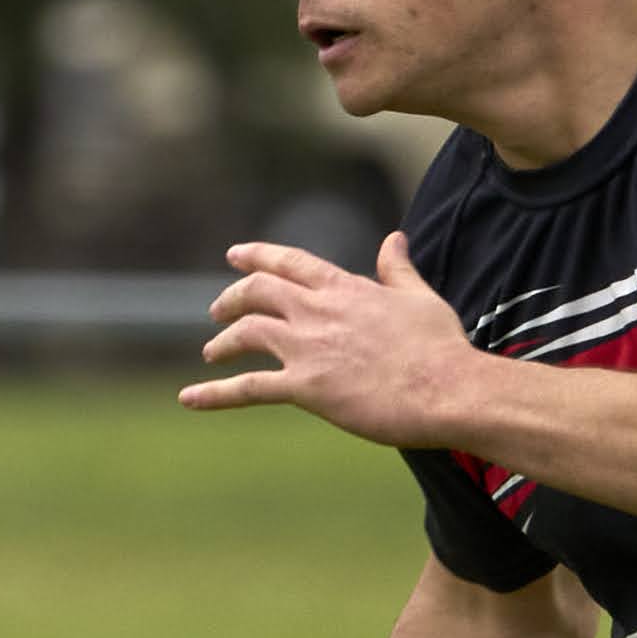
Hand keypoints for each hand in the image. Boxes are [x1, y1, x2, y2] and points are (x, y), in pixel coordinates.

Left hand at [179, 234, 481, 445]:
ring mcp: (308, 348)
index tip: (235, 255)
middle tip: (218, 312)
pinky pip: (248, 389)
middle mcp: (317, 311)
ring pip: (246, 334)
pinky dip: (214, 394)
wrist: (448, 389)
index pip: (290, 262)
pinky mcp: (306, 388)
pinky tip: (188, 399)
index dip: (258, 256)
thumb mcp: (419, 297)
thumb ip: (397, 269)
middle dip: (233, 298)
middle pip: (258, 292)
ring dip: (223, 342)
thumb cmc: (441, 348)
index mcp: (344, 288)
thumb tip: (394, 238)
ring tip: (213, 354)